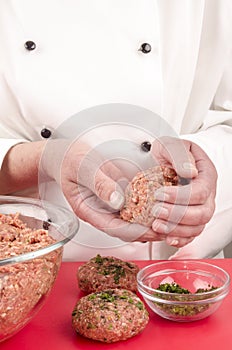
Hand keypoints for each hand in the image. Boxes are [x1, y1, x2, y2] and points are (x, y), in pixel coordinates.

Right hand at [41, 138, 163, 241]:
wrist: (72, 155)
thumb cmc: (72, 162)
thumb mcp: (83, 169)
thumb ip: (100, 184)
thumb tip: (117, 200)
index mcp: (90, 212)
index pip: (114, 228)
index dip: (134, 231)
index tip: (151, 229)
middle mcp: (104, 212)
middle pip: (129, 229)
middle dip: (150, 231)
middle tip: (170, 227)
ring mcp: (115, 205)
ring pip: (137, 220)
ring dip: (154, 221)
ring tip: (174, 220)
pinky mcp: (123, 196)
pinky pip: (139, 205)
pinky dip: (152, 206)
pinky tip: (166, 203)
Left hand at [149, 136, 217, 247]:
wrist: (160, 160)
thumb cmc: (168, 152)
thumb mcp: (170, 145)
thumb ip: (179, 155)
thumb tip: (190, 172)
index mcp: (206, 175)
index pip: (201, 191)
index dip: (181, 196)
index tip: (160, 194)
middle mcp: (207, 194)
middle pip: (202, 213)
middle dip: (178, 216)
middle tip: (156, 211)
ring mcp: (200, 208)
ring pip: (197, 227)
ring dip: (176, 230)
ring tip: (156, 225)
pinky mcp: (190, 219)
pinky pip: (191, 235)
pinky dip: (180, 240)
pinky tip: (167, 238)